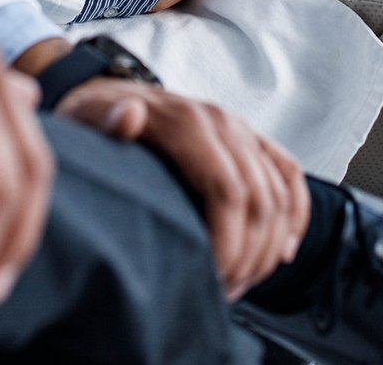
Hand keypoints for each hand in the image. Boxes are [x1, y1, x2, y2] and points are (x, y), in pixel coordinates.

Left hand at [55, 78, 308, 297]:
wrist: (108, 93)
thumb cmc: (96, 117)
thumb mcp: (87, 117)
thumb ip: (107, 122)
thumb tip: (129, 115)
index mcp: (186, 122)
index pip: (228, 188)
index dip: (229, 241)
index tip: (213, 277)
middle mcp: (222, 122)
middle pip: (259, 199)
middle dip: (249, 254)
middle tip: (224, 290)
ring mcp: (240, 130)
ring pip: (279, 193)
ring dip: (269, 246)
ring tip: (241, 282)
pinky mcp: (251, 139)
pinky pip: (289, 175)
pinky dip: (295, 215)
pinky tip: (284, 251)